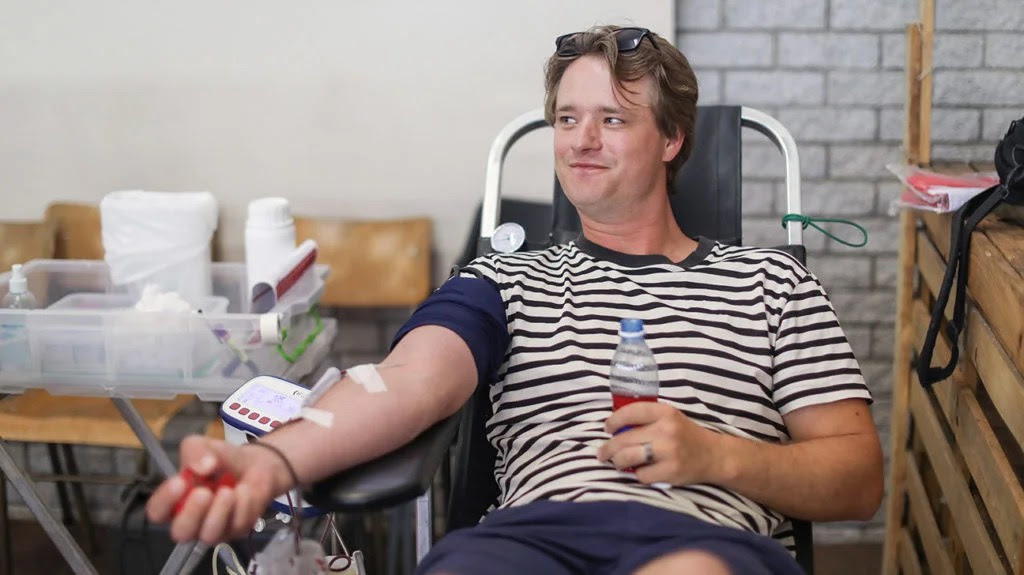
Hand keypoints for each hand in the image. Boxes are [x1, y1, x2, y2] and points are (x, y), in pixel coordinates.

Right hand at [146, 436, 290, 544]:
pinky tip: (244, 489)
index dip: (164, 501)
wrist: (252, 462)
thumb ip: (196, 452)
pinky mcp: (237, 530)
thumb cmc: (219, 458)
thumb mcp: (201, 446)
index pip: (157, 512)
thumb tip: (203, 468)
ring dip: (220, 511)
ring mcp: (214, 529)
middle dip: (192, 514)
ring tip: (228, 490)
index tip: (179, 481)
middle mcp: (191, 522)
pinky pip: (237, 525)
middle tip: (204, 492)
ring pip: (210, 535)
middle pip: (181, 533)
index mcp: (173, 504)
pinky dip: (242, 504)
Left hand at [598, 401, 723, 486]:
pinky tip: (643, 472)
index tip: (607, 428)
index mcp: (665, 412)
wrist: (714, 456)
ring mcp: (668, 451)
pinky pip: (641, 475)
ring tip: (617, 463)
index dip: (614, 421)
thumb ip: (646, 419)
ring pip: (627, 458)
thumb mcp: (670, 418)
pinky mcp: (671, 471)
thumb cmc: (686, 436)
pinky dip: (639, 475)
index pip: (630, 412)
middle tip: (603, 453)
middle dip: (608, 448)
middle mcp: (666, 430)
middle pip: (624, 439)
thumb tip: (614, 428)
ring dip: (617, 462)